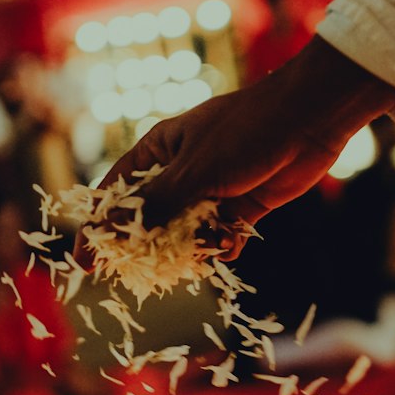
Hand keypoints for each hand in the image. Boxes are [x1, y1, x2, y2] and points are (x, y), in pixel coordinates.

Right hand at [78, 38, 394, 257]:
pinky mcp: (242, 206)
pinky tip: (229, 244)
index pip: (117, 192)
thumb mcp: (194, 171)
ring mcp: (212, 190)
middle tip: (141, 274)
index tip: (84, 262)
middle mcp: (182, 171)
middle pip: (151, 218)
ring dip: (188, 248)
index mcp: (159, 150)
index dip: (100, 227)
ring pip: (187, 232)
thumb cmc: (245, 132)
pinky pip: (222, 236)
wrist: (309, 120)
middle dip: (147, 246)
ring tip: (192, 256)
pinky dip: (223, 244)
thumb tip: (109, 233)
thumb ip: (155, 206)